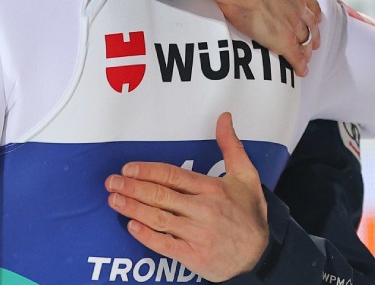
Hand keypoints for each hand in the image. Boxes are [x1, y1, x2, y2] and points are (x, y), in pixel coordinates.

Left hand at [106, 112, 268, 281]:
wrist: (262, 254)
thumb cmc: (250, 214)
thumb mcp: (246, 176)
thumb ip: (231, 146)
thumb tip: (224, 118)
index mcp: (211, 189)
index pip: (172, 176)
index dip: (147, 171)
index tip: (127, 169)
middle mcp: (203, 210)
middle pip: (161, 195)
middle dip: (132, 188)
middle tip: (112, 182)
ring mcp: (199, 234)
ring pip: (159, 219)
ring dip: (133, 208)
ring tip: (114, 200)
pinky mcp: (195, 256)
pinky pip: (166, 245)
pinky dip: (147, 236)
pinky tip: (132, 226)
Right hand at [199, 0, 320, 75]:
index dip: (309, 7)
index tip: (311, 13)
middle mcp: (296, 2)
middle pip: (311, 21)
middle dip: (313, 30)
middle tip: (315, 39)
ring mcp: (291, 22)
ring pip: (306, 38)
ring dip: (308, 47)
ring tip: (308, 56)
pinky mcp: (282, 39)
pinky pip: (296, 56)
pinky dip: (300, 64)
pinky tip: (301, 71)